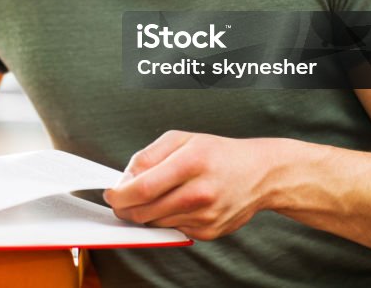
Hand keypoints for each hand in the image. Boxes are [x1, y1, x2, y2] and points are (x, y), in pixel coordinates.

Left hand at [103, 130, 278, 240]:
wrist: (260, 174)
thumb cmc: (218, 153)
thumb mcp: (181, 138)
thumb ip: (148, 156)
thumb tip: (125, 179)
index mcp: (192, 162)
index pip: (144, 187)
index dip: (120, 194)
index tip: (110, 193)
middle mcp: (200, 192)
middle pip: (145, 211)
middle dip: (125, 207)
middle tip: (120, 200)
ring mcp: (206, 215)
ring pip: (156, 222)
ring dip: (144, 213)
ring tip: (151, 197)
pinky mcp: (209, 232)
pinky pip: (173, 229)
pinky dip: (165, 219)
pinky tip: (175, 204)